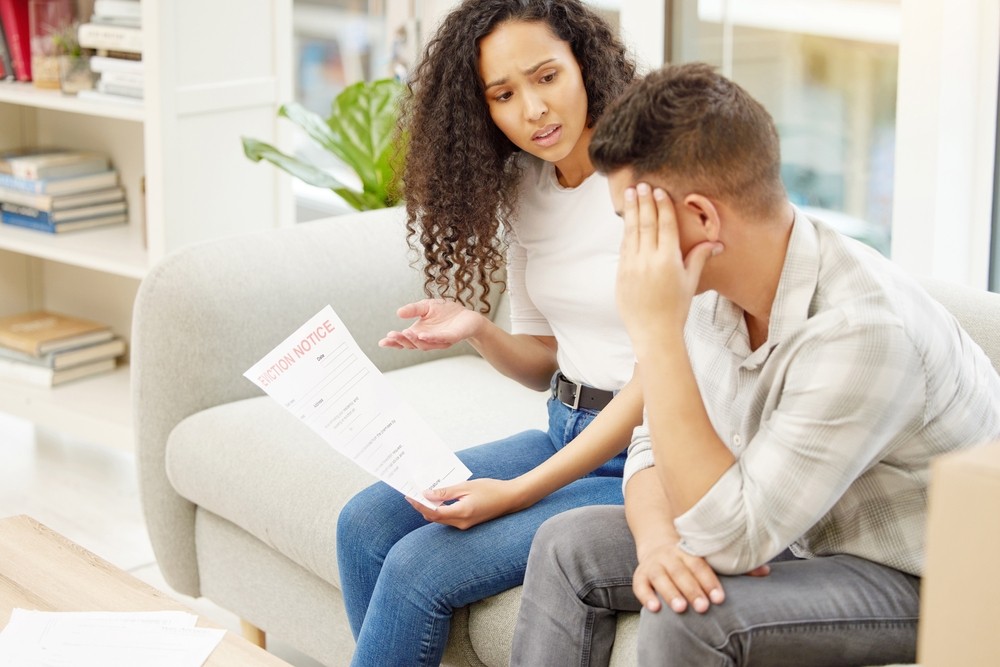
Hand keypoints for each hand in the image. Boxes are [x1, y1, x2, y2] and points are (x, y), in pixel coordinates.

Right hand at [379, 299, 485, 350]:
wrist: (467, 315)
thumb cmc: (446, 312)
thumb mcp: (426, 306)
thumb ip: (413, 309)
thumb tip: (398, 313)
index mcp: (420, 333)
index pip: (404, 340)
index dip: (393, 342)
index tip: (382, 342)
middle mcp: (428, 340)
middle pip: (411, 344)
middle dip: (400, 341)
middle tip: (390, 336)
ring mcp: (440, 340)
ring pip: (424, 344)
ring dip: (413, 340)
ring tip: (404, 333)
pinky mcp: (452, 338)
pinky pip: (440, 339)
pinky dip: (430, 338)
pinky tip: (422, 335)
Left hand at [405, 478, 521, 529]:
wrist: (510, 499)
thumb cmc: (490, 489)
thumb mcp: (466, 487)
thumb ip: (446, 492)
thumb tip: (426, 494)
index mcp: (461, 513)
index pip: (433, 512)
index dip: (419, 505)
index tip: (410, 495)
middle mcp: (461, 523)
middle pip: (434, 517)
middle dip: (421, 506)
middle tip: (412, 493)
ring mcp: (464, 525)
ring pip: (440, 518)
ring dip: (430, 508)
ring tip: (422, 494)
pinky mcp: (466, 523)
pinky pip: (448, 518)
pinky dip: (439, 509)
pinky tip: (437, 498)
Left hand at [615, 183, 721, 348]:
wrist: (653, 332)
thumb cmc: (676, 308)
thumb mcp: (691, 282)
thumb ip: (699, 258)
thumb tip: (717, 243)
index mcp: (668, 260)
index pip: (665, 225)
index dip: (661, 206)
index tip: (658, 190)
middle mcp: (648, 260)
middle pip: (646, 223)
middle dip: (644, 202)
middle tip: (642, 184)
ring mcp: (632, 266)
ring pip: (631, 232)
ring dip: (631, 211)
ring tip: (630, 193)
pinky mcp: (621, 273)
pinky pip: (624, 247)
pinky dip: (626, 231)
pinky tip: (626, 219)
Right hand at [633, 540, 769, 613]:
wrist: (656, 545)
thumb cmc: (688, 559)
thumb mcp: (708, 559)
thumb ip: (733, 567)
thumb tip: (765, 571)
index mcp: (688, 551)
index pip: (700, 565)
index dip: (709, 581)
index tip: (719, 598)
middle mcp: (670, 556)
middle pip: (681, 572)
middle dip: (692, 590)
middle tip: (703, 607)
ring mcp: (654, 565)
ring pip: (661, 578)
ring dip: (670, 593)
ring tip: (680, 608)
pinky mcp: (641, 575)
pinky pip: (640, 585)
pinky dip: (646, 596)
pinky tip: (654, 608)